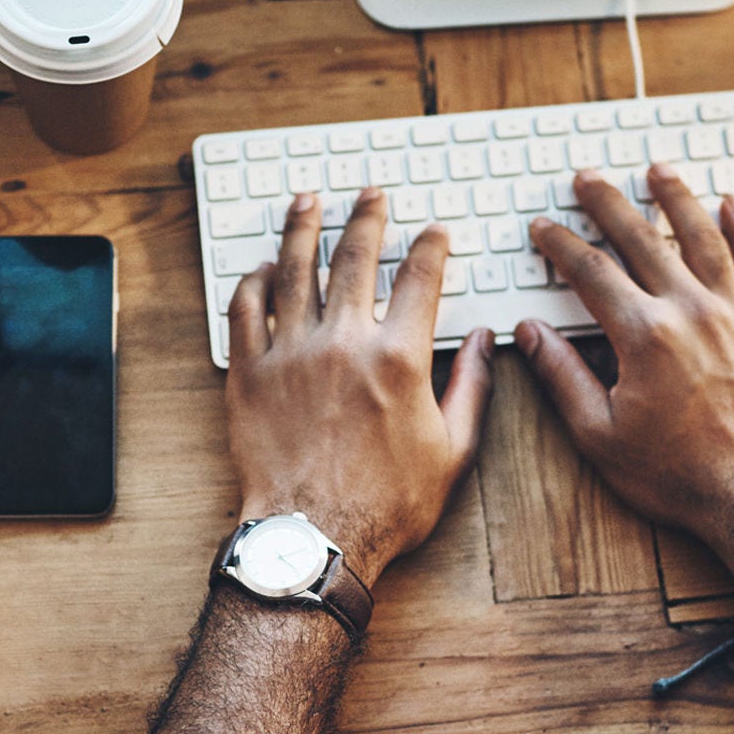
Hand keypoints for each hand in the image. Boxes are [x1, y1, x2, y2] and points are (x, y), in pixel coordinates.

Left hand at [227, 188, 493, 586]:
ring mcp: (291, 354)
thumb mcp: (454, 451)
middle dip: (368, 218)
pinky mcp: (250, 374)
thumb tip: (486, 342)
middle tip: (371, 196)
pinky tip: (262, 266)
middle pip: (355, 258)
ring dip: (303, 229)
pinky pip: (246, 310)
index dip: (432, 246)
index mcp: (399, 358)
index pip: (421, 278)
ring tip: (308, 202)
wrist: (315, 538)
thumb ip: (472, 387)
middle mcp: (343, 343)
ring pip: (294, 270)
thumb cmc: (387, 505)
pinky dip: (254, 281)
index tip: (435, 232)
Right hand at [517, 165, 733, 576]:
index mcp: (643, 335)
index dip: (560, 245)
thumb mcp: (600, 435)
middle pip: (642, 238)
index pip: (591, 272)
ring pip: (702, 236)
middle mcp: (690, 311)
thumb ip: (563, 376)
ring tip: (658, 170)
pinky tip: (732, 204)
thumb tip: (530, 332)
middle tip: (588, 179)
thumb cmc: (679, 475)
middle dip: (608, 203)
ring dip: (676, 198)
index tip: (544, 229)